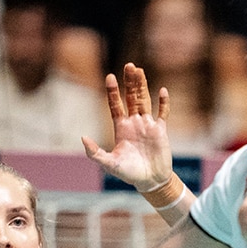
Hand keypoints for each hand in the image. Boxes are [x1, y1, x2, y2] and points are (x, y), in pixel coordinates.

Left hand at [82, 63, 172, 191]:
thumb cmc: (129, 173)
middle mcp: (134, 123)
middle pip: (131, 97)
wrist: (150, 181)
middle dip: (129, 82)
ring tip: (139, 70)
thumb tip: (83, 138)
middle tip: (129, 66)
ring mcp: (148, 125)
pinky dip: (163, 102)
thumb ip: (95, 152)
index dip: (112, 92)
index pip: (115, 105)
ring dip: (142, 86)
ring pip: (145, 100)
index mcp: (121, 128)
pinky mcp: (161, 130)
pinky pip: (163, 113)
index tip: (110, 77)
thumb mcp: (109, 164)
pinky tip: (162, 90)